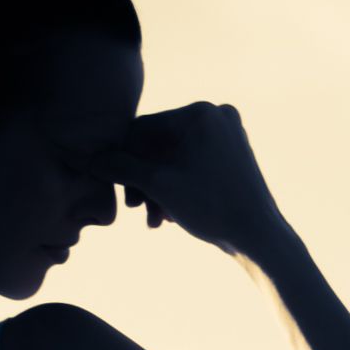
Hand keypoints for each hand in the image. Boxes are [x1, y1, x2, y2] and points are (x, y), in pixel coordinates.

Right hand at [109, 103, 288, 259]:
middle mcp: (216, 116)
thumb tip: (90, 158)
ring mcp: (227, 135)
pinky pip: (191, 166)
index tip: (111, 184)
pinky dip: (177, 187)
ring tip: (153, 220)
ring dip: (157, 189)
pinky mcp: (232, 155)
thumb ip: (121, 167)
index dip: (122, 158)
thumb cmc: (211, 206)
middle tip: (133, 208)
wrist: (259, 236)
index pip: (143, 130)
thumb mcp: (159, 185)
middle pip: (158, 145)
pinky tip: (169, 216)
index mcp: (199, 113)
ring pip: (174, 159)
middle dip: (143, 179)